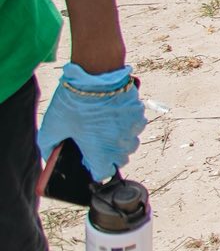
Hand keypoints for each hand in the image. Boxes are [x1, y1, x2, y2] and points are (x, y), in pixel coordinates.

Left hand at [38, 65, 146, 181]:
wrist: (95, 76)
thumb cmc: (73, 103)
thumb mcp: (52, 127)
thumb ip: (49, 147)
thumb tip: (50, 156)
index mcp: (99, 152)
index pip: (103, 174)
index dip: (94, 169)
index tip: (89, 160)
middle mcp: (120, 145)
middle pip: (120, 160)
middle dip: (108, 156)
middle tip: (96, 143)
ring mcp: (132, 129)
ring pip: (130, 144)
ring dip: (121, 142)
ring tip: (107, 129)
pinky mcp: (139, 114)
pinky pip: (136, 127)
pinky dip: (128, 126)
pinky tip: (116, 116)